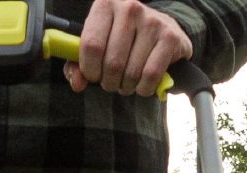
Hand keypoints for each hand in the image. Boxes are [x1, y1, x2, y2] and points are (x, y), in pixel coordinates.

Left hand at [65, 0, 190, 94]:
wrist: (161, 31)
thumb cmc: (122, 41)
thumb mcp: (96, 48)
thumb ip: (78, 66)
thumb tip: (77, 84)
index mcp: (105, 4)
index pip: (91, 45)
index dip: (90, 70)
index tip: (94, 75)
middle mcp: (129, 8)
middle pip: (112, 63)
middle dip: (109, 82)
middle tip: (112, 81)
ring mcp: (151, 21)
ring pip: (131, 73)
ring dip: (126, 87)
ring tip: (127, 81)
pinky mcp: (169, 37)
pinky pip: (150, 76)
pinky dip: (144, 89)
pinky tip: (142, 84)